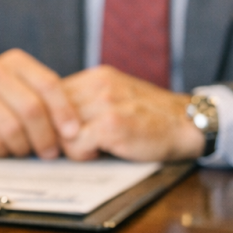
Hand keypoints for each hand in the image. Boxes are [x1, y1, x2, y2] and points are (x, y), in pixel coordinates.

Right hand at [0, 49, 80, 158]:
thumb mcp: (15, 89)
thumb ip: (43, 100)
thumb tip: (78, 128)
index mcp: (14, 62)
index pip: (48, 85)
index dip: (65, 112)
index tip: (73, 133)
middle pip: (32, 109)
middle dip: (46, 137)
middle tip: (49, 152)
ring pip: (12, 129)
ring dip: (23, 148)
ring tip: (23, 150)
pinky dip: (1, 152)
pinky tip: (1, 149)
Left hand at [59, 65, 203, 160]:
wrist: (186, 125)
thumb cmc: (148, 117)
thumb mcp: (115, 97)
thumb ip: (85, 102)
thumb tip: (46, 120)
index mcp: (95, 77)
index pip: (49, 96)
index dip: (49, 119)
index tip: (58, 133)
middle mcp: (98, 85)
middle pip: (50, 113)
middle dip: (57, 133)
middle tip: (75, 144)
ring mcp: (105, 103)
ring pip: (59, 130)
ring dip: (71, 145)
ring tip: (91, 146)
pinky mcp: (111, 125)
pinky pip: (75, 146)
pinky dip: (83, 155)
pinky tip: (101, 152)